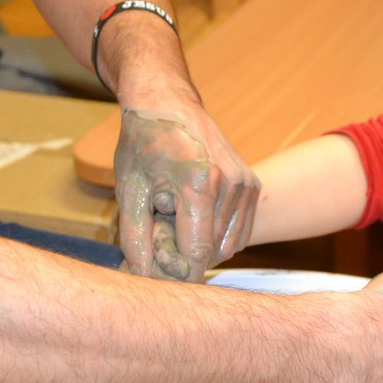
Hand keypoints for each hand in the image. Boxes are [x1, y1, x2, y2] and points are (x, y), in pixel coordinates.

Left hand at [114, 100, 258, 281]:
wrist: (167, 103)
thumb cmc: (143, 144)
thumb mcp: (129, 191)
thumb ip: (135, 240)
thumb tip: (142, 279)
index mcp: (200, 183)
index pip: (197, 254)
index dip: (174, 268)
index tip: (154, 259)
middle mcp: (232, 183)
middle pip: (213, 252)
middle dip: (185, 253)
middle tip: (159, 226)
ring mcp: (247, 184)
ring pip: (227, 246)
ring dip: (201, 244)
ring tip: (176, 216)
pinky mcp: (253, 186)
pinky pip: (237, 232)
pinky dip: (215, 234)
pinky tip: (194, 213)